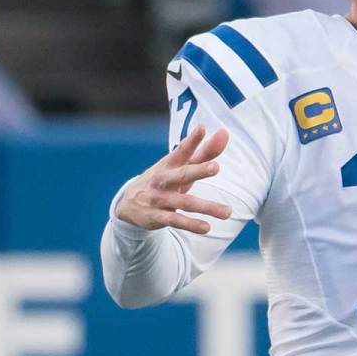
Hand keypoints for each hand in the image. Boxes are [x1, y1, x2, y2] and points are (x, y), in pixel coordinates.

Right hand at [115, 125, 232, 234]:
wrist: (128, 204)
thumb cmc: (165, 179)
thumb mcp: (181, 166)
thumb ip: (205, 152)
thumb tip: (225, 133)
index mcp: (170, 163)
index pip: (182, 150)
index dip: (192, 139)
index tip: (202, 128)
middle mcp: (163, 179)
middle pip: (183, 174)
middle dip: (199, 170)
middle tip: (216, 166)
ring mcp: (159, 198)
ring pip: (185, 203)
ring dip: (206, 207)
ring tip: (228, 212)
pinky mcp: (157, 217)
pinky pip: (176, 221)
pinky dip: (191, 224)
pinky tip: (207, 228)